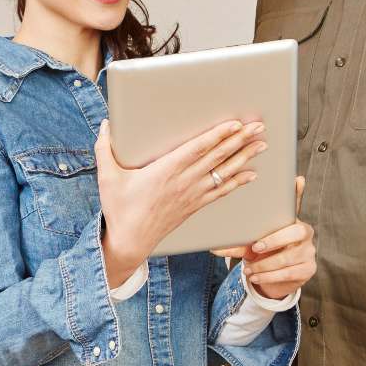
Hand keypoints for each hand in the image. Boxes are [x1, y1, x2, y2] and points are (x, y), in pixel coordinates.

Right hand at [96, 119, 266, 285]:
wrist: (130, 242)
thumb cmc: (120, 210)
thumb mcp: (108, 177)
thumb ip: (105, 149)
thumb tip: (105, 125)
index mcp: (165, 171)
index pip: (198, 148)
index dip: (218, 135)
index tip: (234, 124)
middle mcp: (183, 182)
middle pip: (217, 157)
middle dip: (239, 140)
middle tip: (258, 127)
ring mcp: (192, 195)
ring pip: (223, 172)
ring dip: (244, 157)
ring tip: (261, 145)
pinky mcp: (194, 206)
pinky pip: (221, 192)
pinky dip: (238, 182)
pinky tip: (251, 175)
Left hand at [214, 176, 313, 299]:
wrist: (271, 281)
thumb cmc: (261, 256)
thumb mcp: (248, 247)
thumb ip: (236, 245)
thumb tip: (214, 248)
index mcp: (290, 221)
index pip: (294, 204)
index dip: (297, 192)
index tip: (297, 180)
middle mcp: (303, 233)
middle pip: (295, 231)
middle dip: (274, 240)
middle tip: (256, 246)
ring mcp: (308, 251)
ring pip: (288, 256)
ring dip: (265, 264)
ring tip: (249, 270)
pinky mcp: (308, 269)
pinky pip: (289, 272)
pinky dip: (270, 276)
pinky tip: (257, 277)